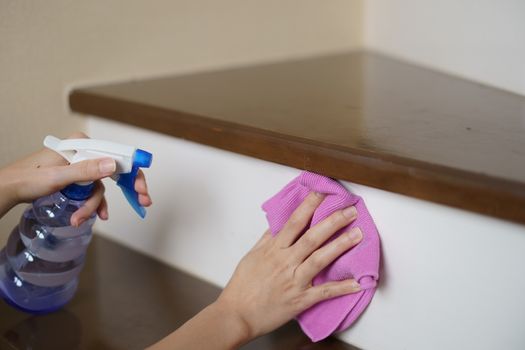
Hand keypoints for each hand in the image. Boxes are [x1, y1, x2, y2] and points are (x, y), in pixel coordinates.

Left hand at [0, 132, 151, 225]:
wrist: (9, 189)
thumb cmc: (26, 179)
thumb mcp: (58, 177)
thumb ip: (86, 170)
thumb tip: (113, 164)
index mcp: (81, 144)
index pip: (115, 155)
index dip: (132, 172)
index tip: (141, 188)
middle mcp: (83, 152)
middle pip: (114, 170)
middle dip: (126, 188)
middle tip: (143, 201)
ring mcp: (80, 165)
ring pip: (100, 186)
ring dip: (93, 205)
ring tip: (80, 219)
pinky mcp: (76, 177)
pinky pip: (92, 190)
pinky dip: (93, 204)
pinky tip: (96, 215)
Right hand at [148, 192, 361, 349]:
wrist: (236, 314)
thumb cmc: (242, 286)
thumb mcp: (252, 256)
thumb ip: (267, 239)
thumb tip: (278, 223)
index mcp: (273, 249)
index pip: (294, 222)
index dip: (309, 205)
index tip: (322, 192)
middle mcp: (285, 262)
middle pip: (312, 237)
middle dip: (333, 221)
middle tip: (351, 210)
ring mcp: (294, 281)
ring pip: (320, 259)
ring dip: (341, 246)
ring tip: (357, 234)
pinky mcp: (300, 300)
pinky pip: (324, 293)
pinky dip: (341, 287)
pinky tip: (357, 283)